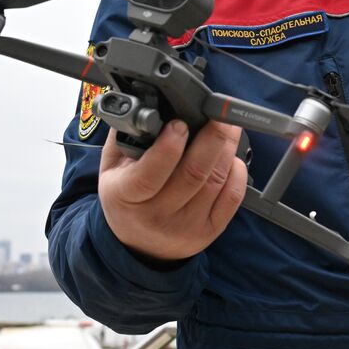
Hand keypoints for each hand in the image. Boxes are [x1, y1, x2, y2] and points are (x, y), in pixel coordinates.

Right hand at [98, 119, 247, 261]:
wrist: (139, 245)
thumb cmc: (127, 198)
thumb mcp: (112, 169)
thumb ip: (125, 137)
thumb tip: (148, 103)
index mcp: (126, 196)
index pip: (150, 174)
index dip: (169, 147)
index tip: (179, 124)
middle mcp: (157, 215)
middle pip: (193, 174)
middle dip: (212, 139)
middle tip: (219, 116)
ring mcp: (185, 226)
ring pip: (215, 181)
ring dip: (227, 150)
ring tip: (227, 130)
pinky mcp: (209, 232)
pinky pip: (232, 197)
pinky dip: (237, 172)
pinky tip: (231, 157)